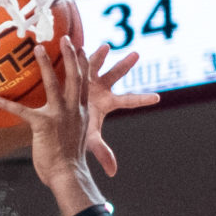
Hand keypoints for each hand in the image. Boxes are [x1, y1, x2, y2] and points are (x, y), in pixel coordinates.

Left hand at [0, 37, 89, 189]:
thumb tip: (61, 120)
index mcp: (82, 112)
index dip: (82, 64)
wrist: (68, 175)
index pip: (84, 83)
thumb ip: (69, 123)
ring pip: (52, 84)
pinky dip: (6, 104)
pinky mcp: (43, 125)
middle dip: (70, 55)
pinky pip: (22, 111)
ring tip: (37, 48)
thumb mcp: (74, 136)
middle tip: (66, 37)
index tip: (80, 48)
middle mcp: (74, 110)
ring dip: (45, 65)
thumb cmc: (69, 160)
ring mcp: (59, 116)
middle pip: (74, 76)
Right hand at [85, 44, 160, 176]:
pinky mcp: (72, 70)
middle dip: (125, 65)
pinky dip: (76, 53)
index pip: (128, 101)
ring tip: (105, 47)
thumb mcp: (89, 137)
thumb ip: (102, 151)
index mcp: (107, 102)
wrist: (58, 113)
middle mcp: (101, 87)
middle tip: (136, 55)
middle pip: (116, 76)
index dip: (141, 99)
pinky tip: (75, 43)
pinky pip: (75, 60)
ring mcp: (87, 76)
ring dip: (99, 55)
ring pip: (95, 63)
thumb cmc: (76, 125)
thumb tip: (114, 173)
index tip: (157, 99)